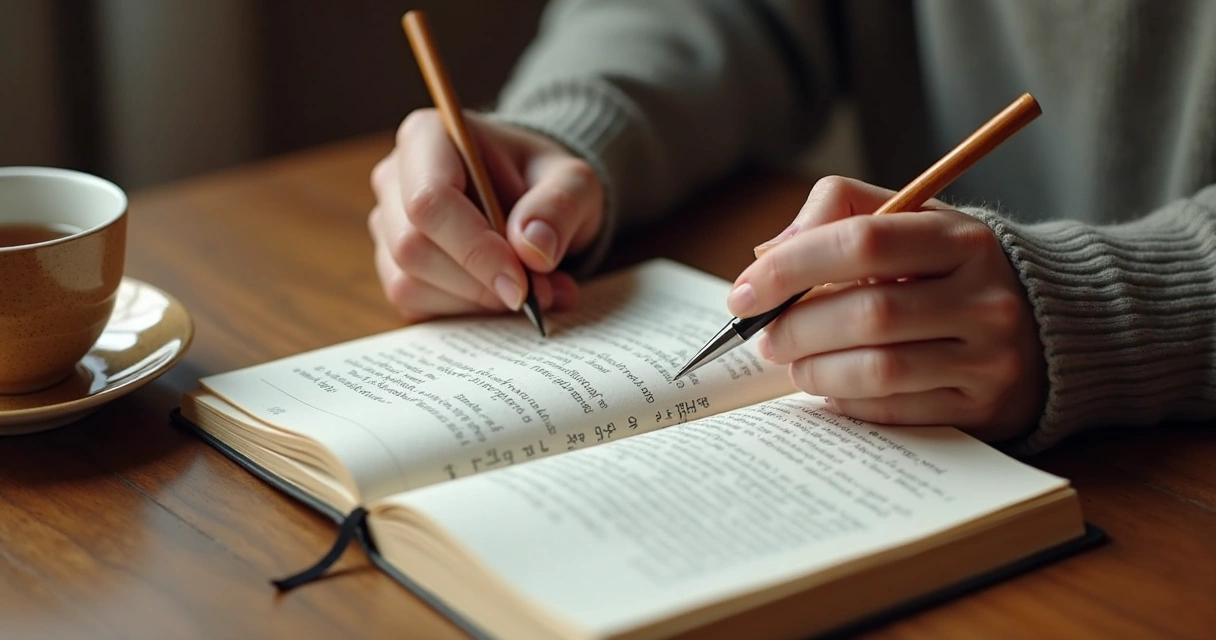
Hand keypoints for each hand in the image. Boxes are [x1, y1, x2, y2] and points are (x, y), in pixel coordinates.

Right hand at [369, 109, 603, 322]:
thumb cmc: (545, 181)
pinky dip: (466, 313)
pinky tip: (505, 297)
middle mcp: (395, 179)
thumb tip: (533, 248)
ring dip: (477, 302)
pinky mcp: (392, 267)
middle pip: (413, 247)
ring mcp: (387, 225)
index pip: (430, 200)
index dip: (474, 249)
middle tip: (539, 292)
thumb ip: (560, 206)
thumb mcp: (574, 182)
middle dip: (480, 283)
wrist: (533, 199)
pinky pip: (415, 305)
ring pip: (409, 283)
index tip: (522, 283)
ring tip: (536, 292)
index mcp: (427, 137)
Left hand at [732, 176, 1045, 441]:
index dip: (791, 268)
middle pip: (865, 314)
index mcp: (961, 238)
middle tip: (764, 336)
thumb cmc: (952, 269)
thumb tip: (767, 253)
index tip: (745, 293)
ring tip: (794, 363)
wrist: (1051, 323)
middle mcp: (984, 296)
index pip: (861, 243)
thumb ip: (838, 214)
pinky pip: (894, 411)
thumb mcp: (911, 220)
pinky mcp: (984, 408)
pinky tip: (831, 387)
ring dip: (814, 371)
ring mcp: (990, 357)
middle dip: (795, 328)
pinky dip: (847, 401)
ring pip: (876, 369)